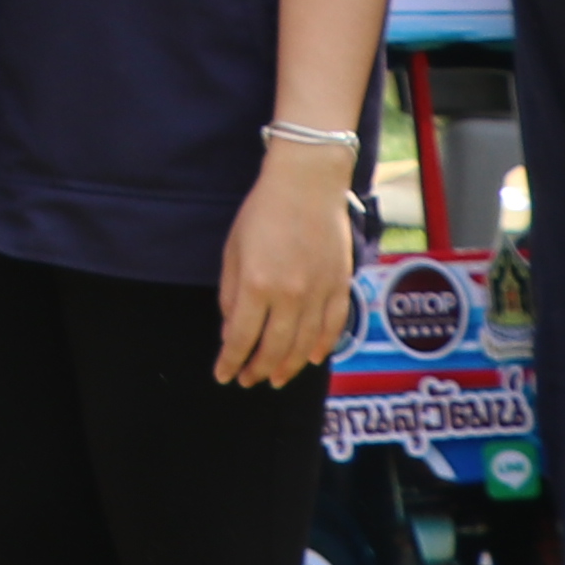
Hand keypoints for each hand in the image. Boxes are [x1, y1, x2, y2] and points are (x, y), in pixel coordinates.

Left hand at [217, 151, 357, 386]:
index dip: (231, 362)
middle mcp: (290, 294)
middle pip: (274, 349)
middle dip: (258, 370)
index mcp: (257, 284)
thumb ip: (232, 296)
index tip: (224, 376)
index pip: (241, 339)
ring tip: (275, 379)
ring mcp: (319, 292)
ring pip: (304, 345)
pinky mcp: (340, 285)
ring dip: (288, 367)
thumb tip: (231, 333)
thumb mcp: (233, 251)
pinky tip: (310, 359)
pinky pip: (333, 327)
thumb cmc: (263, 212)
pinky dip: (322, 347)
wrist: (307, 183)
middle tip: (248, 381)